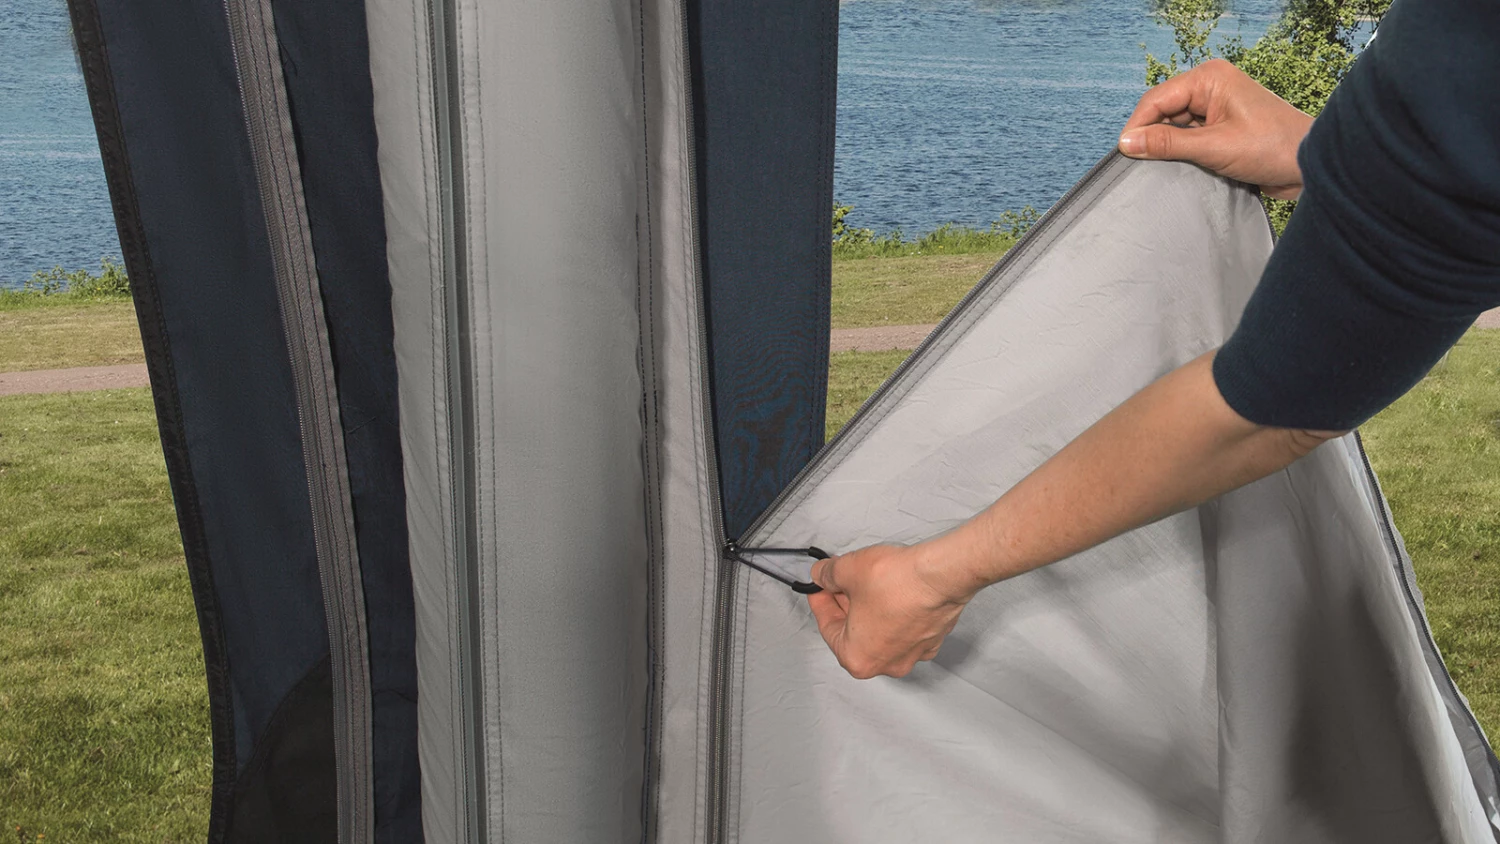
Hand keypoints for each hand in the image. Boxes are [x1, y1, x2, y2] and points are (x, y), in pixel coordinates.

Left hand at [807, 543, 973, 678]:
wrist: (940, 576)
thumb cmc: (894, 582)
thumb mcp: (846, 571)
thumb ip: (826, 575)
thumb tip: (821, 576)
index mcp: (857, 658)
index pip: (827, 627)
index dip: (820, 601)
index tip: (818, 586)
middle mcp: (886, 664)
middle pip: (855, 633)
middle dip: (845, 605)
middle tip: (839, 582)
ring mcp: (913, 654)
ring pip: (881, 632)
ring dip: (870, 609)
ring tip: (866, 583)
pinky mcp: (933, 639)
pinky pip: (905, 628)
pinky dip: (895, 612)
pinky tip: (892, 591)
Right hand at [1118, 59, 1312, 199]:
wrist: (1310, 166)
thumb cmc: (1274, 148)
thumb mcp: (1213, 148)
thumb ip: (1167, 143)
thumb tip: (1127, 141)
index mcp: (1210, 78)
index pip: (1157, 99)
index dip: (1137, 126)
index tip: (1124, 153)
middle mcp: (1211, 86)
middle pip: (1163, 111)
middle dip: (1153, 137)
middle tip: (1144, 165)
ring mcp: (1216, 106)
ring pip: (1174, 126)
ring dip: (1170, 147)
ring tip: (1174, 167)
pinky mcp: (1221, 126)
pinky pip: (1188, 136)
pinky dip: (1182, 152)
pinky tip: (1186, 166)